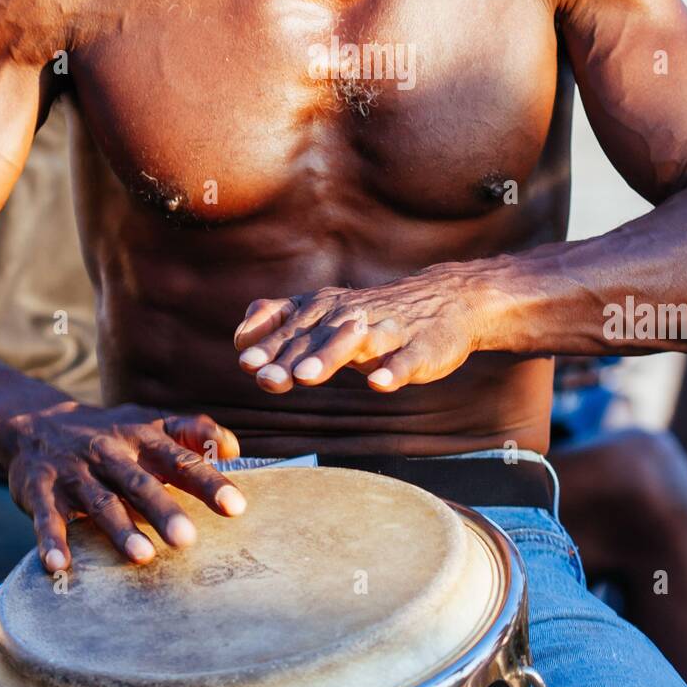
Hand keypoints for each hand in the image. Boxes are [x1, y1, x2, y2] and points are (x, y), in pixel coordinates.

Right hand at [2, 401, 244, 572]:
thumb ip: (193, 433)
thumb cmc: (111, 433)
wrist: (36, 423)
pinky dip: (51, 540)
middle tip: (188, 539)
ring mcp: (75, 472)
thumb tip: (234, 448)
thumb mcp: (150, 423)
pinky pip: (46, 516)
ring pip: (100, 502)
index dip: (208, 482)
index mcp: (143, 438)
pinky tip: (59, 566)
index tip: (235, 507)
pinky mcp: (40, 490)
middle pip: (141, 483)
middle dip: (164, 510)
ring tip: (143, 557)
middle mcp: (111, 453)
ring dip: (120, 529)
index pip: (181, 459)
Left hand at [234, 265, 482, 393]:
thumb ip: (283, 322)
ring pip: (356, 343)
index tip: (246, 361)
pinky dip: (393, 371)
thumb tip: (239, 336)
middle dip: (290, 356)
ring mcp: (389, 331)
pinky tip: (379, 385)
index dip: (269, 343)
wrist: (448, 302)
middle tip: (266, 379)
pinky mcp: (422, 348)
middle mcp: (353, 315)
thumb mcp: (327, 314)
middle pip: (317, 336)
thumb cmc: (376, 316)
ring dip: (330, 357)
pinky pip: (406, 360)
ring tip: (306, 377)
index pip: (292, 325)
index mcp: (328, 308)